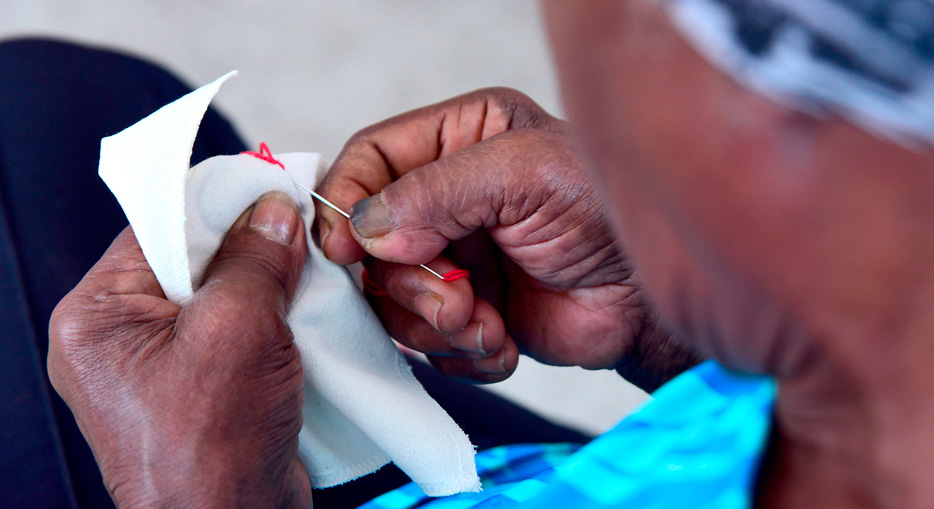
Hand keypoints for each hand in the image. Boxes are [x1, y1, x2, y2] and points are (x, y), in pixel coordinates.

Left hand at [48, 192, 311, 507]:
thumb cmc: (209, 454)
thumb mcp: (238, 330)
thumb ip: (255, 260)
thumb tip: (272, 214)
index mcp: (97, 318)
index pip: (158, 229)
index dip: (216, 206)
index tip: (266, 191)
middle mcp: (117, 341)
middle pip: (190, 262)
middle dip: (248, 252)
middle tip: (294, 240)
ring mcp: (156, 368)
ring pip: (217, 298)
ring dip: (265, 290)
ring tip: (300, 287)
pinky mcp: (195, 388)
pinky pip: (231, 333)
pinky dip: (268, 323)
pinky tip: (297, 322)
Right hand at [317, 88, 699, 388]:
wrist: (649, 299)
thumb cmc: (606, 214)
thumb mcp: (526, 174)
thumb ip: (440, 191)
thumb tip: (367, 229)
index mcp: (457, 140)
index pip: (369, 159)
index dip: (345, 202)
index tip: (342, 249)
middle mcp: (446, 200)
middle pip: (370, 242)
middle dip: (408, 282)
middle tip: (455, 299)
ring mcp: (453, 259)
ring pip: (391, 299)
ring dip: (435, 322)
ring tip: (485, 323)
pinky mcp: (467, 312)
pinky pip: (427, 343)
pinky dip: (461, 352)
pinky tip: (503, 341)